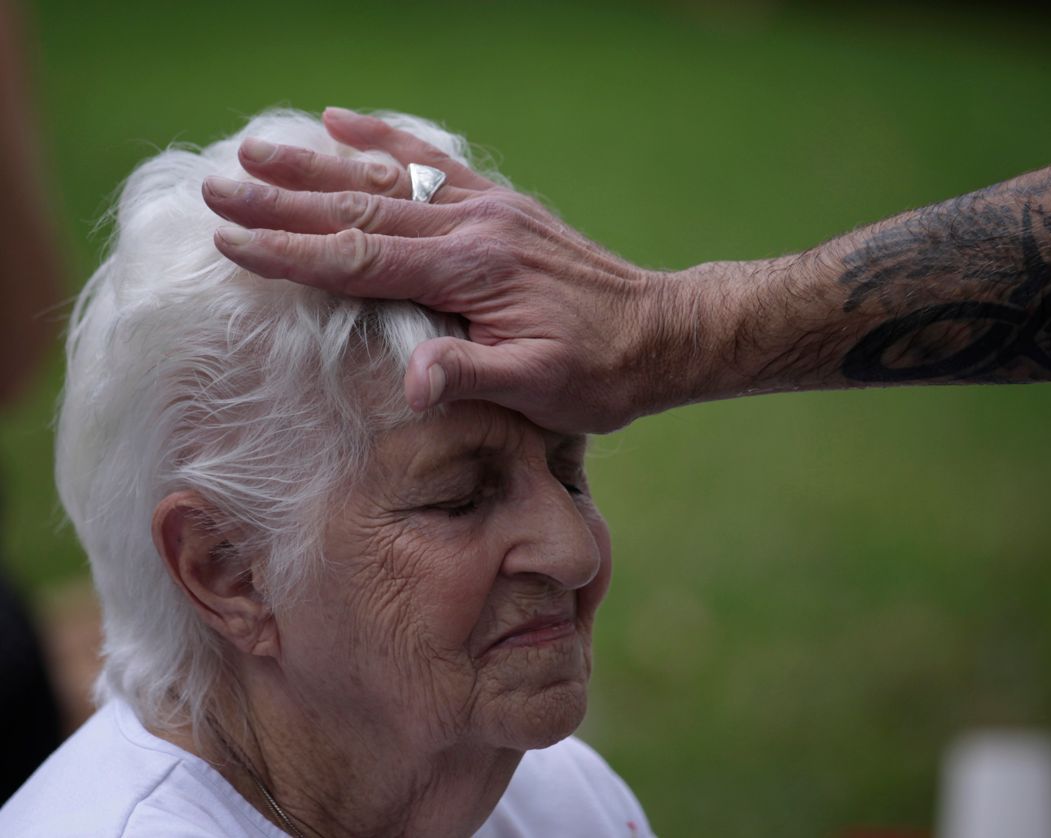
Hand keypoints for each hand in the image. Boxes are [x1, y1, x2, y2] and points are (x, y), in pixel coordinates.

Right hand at [202, 107, 677, 433]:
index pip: (361, 259)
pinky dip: (385, 141)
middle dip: (283, 203)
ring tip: (256, 150)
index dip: (291, 253)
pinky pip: (434, 164)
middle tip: (217, 188)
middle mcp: (473, 226)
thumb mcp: (542, 389)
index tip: (230, 241)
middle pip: (360, 209)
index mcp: (471, 272)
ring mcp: (487, 209)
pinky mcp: (500, 207)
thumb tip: (412, 380)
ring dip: (318, 166)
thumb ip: (475, 375)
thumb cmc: (600, 373)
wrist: (661, 333)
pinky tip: (345, 122)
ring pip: (388, 180)